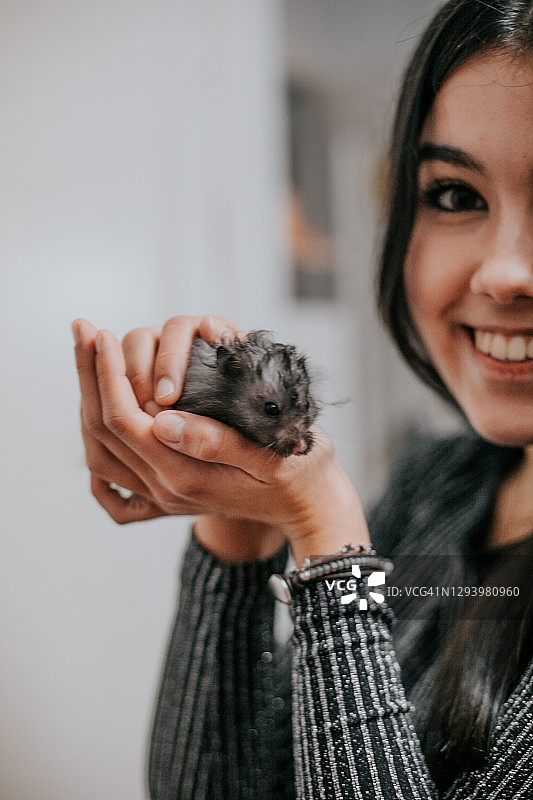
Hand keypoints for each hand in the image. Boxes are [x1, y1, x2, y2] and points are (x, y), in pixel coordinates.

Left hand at [73, 317, 369, 565]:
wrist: (310, 509)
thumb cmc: (300, 472)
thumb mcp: (271, 454)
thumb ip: (216, 442)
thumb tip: (162, 421)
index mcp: (186, 477)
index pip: (126, 420)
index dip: (108, 374)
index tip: (103, 336)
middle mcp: (165, 487)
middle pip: (102, 429)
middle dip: (89, 374)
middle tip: (83, 329)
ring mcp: (162, 491)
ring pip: (100, 445)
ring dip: (89, 394)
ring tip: (88, 352)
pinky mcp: (167, 488)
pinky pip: (111, 464)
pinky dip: (97, 426)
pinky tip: (100, 399)